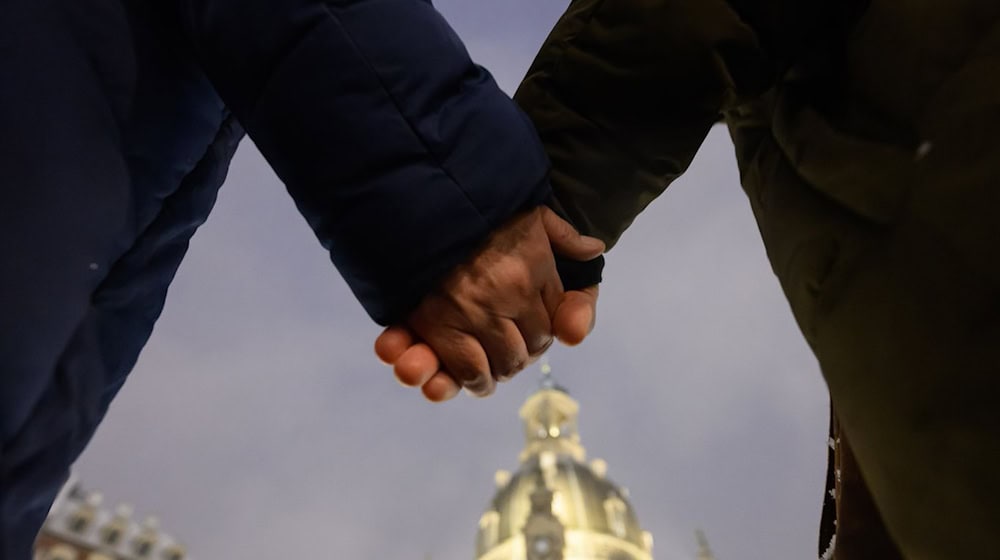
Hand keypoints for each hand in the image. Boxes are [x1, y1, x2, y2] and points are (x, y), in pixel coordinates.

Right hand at [374, 205, 601, 400]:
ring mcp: (474, 313)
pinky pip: (470, 371)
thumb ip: (564, 235)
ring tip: (492, 369)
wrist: (421, 207)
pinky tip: (474, 380)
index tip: (525, 330)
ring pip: (504, 365)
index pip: (553, 322)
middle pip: (531, 348)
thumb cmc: (479, 214)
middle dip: (521, 353)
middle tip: (506, 349)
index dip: (540, 331)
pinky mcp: (439, 326)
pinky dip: (473, 381)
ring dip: (499, 371)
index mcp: (534, 270)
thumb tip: (595, 250)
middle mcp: (509, 295)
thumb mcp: (530, 214)